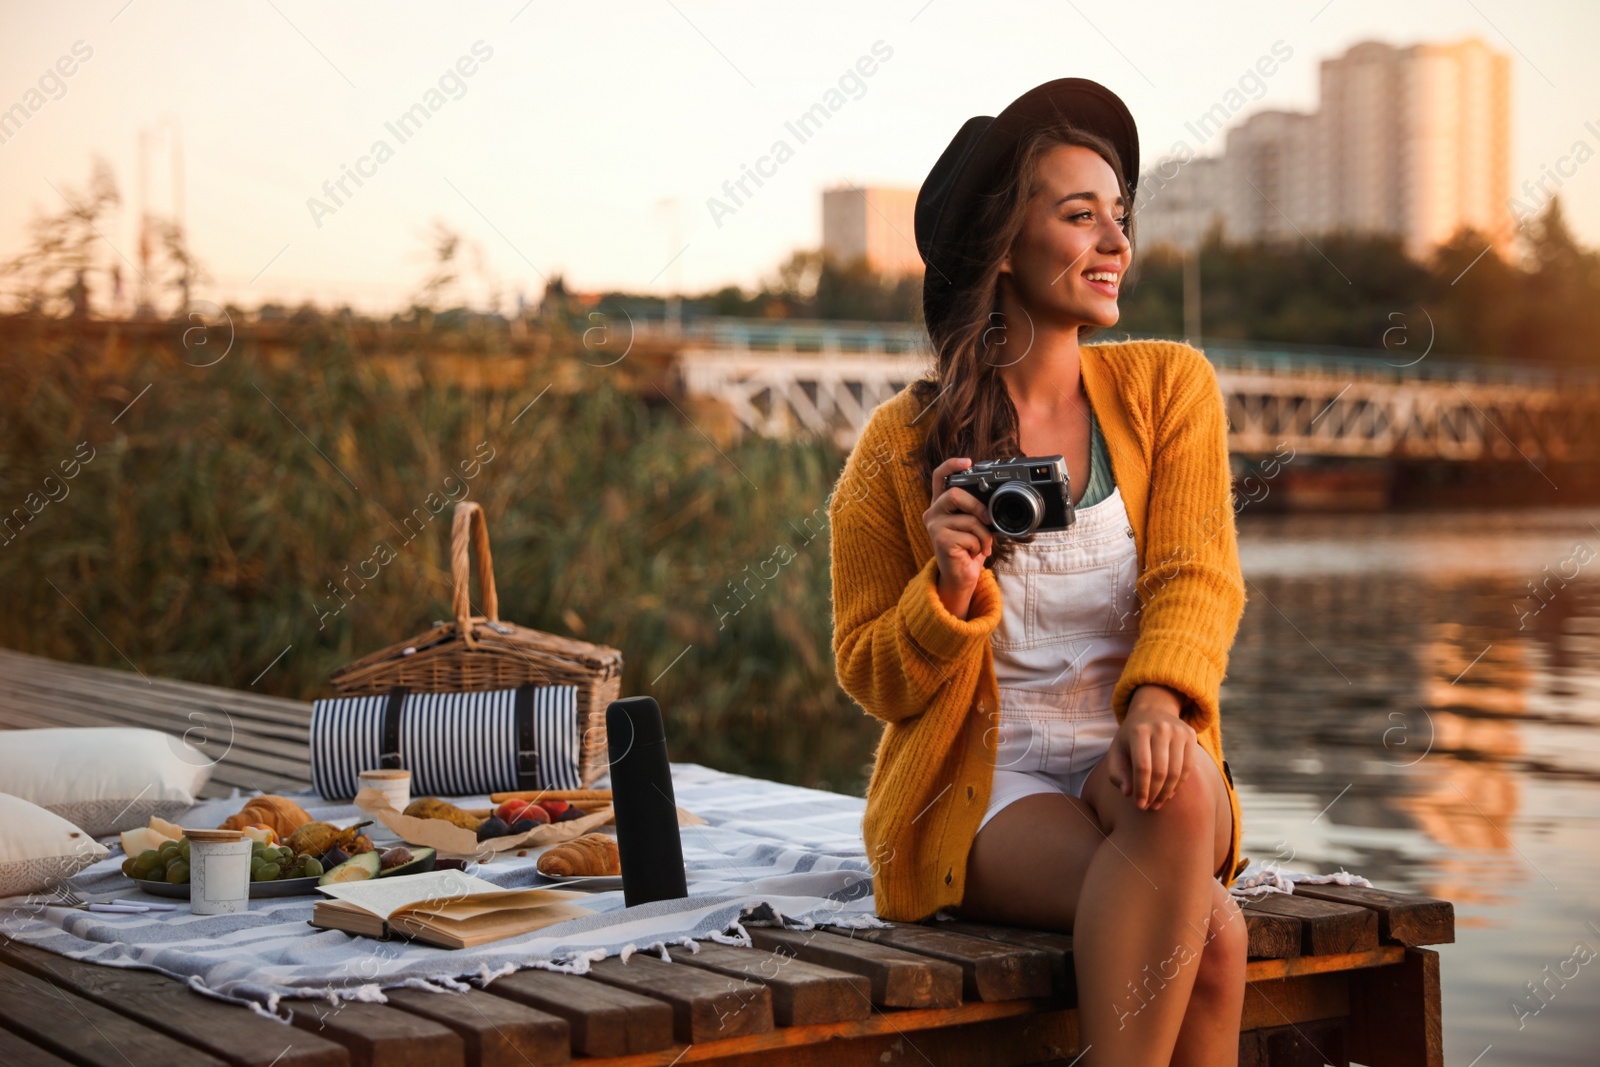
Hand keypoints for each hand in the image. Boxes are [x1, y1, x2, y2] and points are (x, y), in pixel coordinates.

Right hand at [922, 457, 993, 618]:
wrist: (961, 576)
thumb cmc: (969, 548)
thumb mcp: (976, 524)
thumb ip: (978, 509)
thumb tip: (996, 500)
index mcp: (941, 504)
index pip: (940, 477)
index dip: (952, 465)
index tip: (968, 462)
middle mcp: (933, 512)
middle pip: (954, 494)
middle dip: (977, 506)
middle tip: (988, 519)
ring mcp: (934, 526)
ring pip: (968, 519)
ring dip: (984, 534)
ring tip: (983, 545)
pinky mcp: (939, 540)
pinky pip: (970, 536)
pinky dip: (979, 546)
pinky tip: (973, 553)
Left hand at [1104, 686, 1195, 809]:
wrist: (1152, 710)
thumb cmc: (1130, 737)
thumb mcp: (1117, 750)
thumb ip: (1117, 773)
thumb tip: (1128, 793)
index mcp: (1138, 731)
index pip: (1142, 767)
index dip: (1141, 789)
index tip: (1139, 805)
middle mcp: (1160, 728)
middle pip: (1161, 771)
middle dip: (1154, 793)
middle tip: (1149, 807)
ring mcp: (1178, 731)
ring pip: (1176, 771)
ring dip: (1167, 792)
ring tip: (1158, 803)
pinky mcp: (1191, 735)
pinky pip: (1188, 767)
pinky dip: (1179, 784)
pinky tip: (1169, 793)